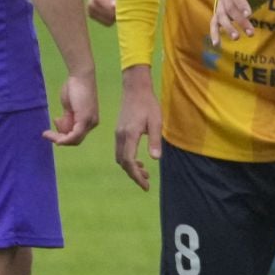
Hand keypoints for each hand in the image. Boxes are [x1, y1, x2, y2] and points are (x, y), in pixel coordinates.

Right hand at [46, 72, 99, 146]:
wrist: (80, 76)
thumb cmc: (74, 88)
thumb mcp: (69, 107)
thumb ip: (67, 119)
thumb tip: (62, 129)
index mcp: (89, 121)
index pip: (76, 136)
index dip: (63, 135)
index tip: (54, 124)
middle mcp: (92, 123)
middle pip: (75, 140)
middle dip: (59, 138)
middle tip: (46, 133)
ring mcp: (89, 122)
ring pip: (74, 140)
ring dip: (58, 139)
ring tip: (47, 133)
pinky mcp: (85, 119)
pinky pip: (75, 135)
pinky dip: (65, 140)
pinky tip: (57, 140)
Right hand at [115, 74, 162, 189]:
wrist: (135, 89)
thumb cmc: (148, 104)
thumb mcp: (156, 122)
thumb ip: (154, 140)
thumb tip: (155, 159)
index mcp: (129, 135)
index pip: (129, 161)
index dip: (136, 175)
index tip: (145, 185)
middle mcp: (120, 136)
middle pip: (123, 162)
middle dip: (134, 175)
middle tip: (146, 183)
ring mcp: (118, 134)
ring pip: (120, 157)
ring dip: (131, 168)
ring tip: (145, 174)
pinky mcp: (119, 131)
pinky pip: (121, 151)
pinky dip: (128, 159)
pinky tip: (139, 161)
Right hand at [211, 0, 268, 42]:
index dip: (241, 4)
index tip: (248, 15)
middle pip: (229, 7)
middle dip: (240, 20)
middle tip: (251, 33)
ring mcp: (220, 2)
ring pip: (221, 15)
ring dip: (228, 27)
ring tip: (236, 38)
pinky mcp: (219, 12)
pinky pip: (214, 23)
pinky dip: (214, 33)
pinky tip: (216, 44)